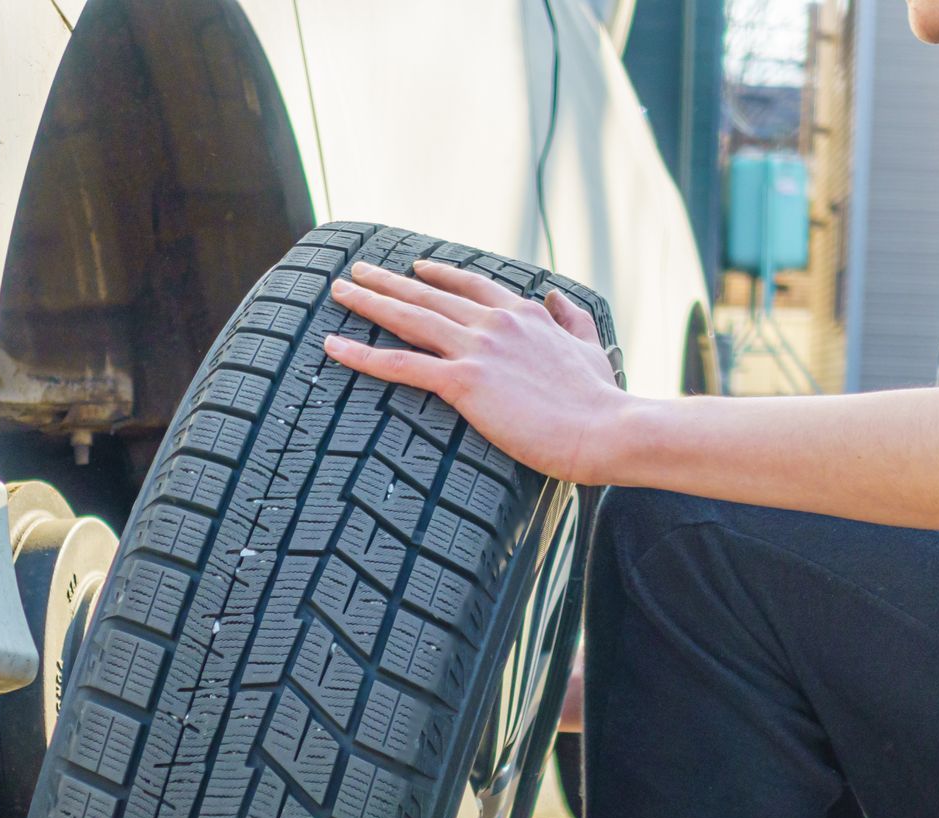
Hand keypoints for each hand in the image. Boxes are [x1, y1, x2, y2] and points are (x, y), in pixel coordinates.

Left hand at [323, 260, 632, 484]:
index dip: (441, 275)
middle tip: (357, 271)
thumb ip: (571, 319)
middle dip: (389, 280)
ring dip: (368, 302)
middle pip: (429, 295)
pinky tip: (333, 347)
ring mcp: (477, 349)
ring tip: (339, 291)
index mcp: (524, 314)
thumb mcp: (591, 347)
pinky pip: (400, 364)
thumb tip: (557, 297)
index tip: (418, 268)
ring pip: (408, 318)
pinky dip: (362, 354)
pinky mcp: (464, 382)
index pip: (473, 285)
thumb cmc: (600, 400)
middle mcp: (495, 322)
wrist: (606, 428)